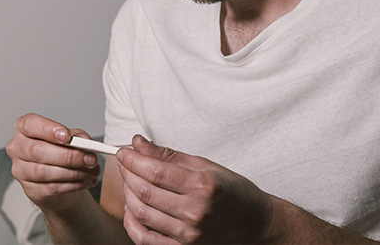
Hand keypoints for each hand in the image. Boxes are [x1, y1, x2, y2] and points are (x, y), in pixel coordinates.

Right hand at [6, 113, 101, 211]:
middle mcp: (18, 148)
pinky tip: (85, 180)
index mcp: (24, 129)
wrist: (59, 179)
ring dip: (74, 172)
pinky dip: (73, 184)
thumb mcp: (71, 138)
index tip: (67, 137)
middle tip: (90, 158)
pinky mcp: (30, 189)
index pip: (30, 125)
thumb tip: (86, 143)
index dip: (48, 130)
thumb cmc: (60, 153)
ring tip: (92, 171)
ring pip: (44, 172)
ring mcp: (21, 170)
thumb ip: (78, 137)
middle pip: (38, 151)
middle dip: (69, 156)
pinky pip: (51, 187)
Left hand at [115, 135, 274, 243]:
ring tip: (129, 181)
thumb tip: (139, 144)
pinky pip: (145, 239)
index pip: (155, 171)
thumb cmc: (233, 192)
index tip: (124, 151)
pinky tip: (131, 209)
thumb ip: (169, 155)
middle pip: (145, 191)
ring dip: (127, 194)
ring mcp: (188, 234)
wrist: (254, 223)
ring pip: (141, 213)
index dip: (133, 160)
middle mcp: (195, 212)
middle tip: (124, 162)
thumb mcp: (205, 166)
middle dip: (127, 173)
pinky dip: (131, 223)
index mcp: (203, 186)